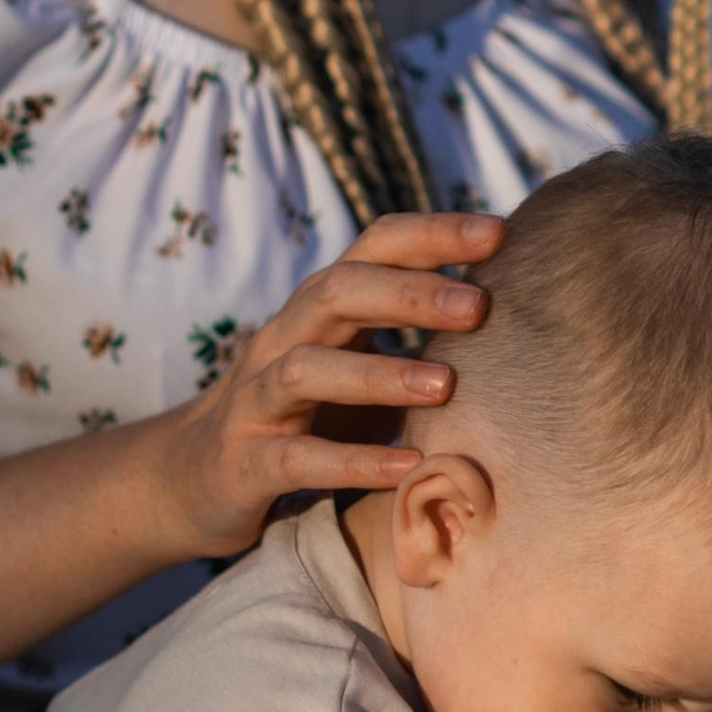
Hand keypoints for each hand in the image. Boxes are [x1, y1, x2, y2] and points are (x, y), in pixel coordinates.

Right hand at [151, 211, 501, 563]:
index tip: (499, 233)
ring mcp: (258, 401)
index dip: (431, 233)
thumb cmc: (303, 415)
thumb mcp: (354, 362)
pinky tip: (406, 466)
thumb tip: (518, 306)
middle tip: (480, 306)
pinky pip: (297, 458)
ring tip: (446, 386)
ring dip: (379, 374)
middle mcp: (284, 339)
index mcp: (321, 309)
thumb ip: (415, 335)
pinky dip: (351, 460)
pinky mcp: (247, 463)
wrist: (193, 478)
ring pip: (308, 370)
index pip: (373, 247)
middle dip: (408, 293)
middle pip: (337, 292)